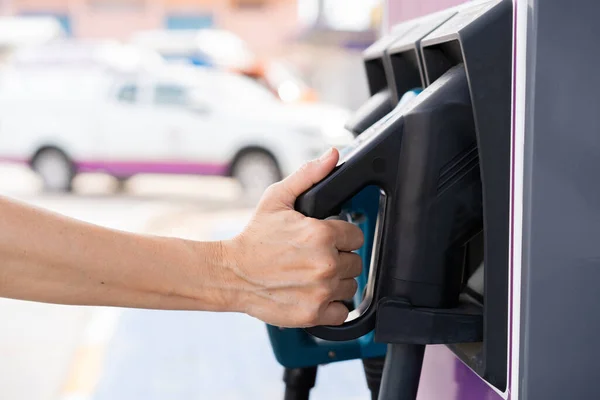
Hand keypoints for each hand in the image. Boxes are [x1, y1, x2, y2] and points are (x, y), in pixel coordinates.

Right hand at [225, 148, 363, 327]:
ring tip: (311, 275)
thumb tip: (332, 155)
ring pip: (350, 286)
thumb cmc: (254, 238)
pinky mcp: (314, 313)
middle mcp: (326, 264)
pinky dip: (330, 305)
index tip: (325, 240)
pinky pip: (341, 311)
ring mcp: (321, 291)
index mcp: (322, 234)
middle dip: (338, 258)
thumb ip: (308, 175)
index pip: (356, 236)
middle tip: (314, 258)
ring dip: (335, 282)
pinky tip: (313, 293)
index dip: (340, 237)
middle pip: (355, 262)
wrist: (231, 274)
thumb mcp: (277, 199)